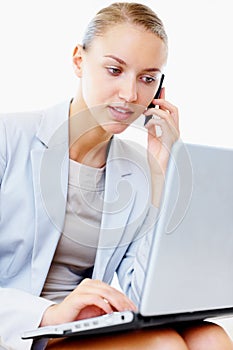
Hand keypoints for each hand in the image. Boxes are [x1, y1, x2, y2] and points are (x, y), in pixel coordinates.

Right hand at [40, 278, 136, 326]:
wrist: (57, 319)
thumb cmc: (77, 314)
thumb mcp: (96, 310)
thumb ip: (108, 306)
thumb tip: (123, 309)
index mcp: (95, 284)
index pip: (113, 289)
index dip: (125, 298)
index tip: (133, 307)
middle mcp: (89, 284)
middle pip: (111, 290)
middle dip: (123, 301)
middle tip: (131, 310)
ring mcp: (83, 289)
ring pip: (104, 292)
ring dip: (116, 302)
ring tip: (123, 311)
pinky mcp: (77, 297)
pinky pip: (94, 299)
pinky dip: (104, 305)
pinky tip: (109, 312)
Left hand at [143, 88, 179, 205]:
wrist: (159, 170)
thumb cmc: (157, 158)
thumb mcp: (152, 138)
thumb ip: (153, 128)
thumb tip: (149, 119)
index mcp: (171, 130)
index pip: (170, 111)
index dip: (166, 100)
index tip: (160, 91)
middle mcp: (175, 131)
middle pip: (174, 109)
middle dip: (164, 101)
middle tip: (154, 98)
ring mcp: (174, 135)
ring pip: (169, 114)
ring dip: (156, 110)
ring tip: (147, 111)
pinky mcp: (170, 139)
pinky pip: (163, 124)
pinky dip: (154, 120)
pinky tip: (148, 123)